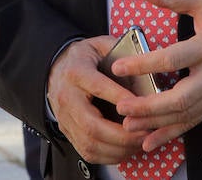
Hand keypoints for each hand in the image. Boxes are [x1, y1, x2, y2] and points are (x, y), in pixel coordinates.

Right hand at [46, 36, 147, 164]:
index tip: (143, 105)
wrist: (56, 68)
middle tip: (145, 134)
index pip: (98, 87)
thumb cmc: (84, 58)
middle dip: (122, 135)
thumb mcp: (100, 45)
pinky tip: (125, 149)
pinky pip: (87, 152)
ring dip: (118, 149)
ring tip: (139, 143)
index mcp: (76, 72)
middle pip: (92, 125)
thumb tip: (144, 67)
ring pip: (90, 143)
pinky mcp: (67, 131)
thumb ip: (120, 52)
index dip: (120, 98)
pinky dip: (109, 156)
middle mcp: (67, 97)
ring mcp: (65, 117)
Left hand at [111, 0, 201, 152]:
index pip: (173, 58)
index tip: (119, 66)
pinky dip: (171, 133)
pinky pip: (193, 122)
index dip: (145, 64)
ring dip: (156, 123)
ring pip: (186, 115)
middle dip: (149, 106)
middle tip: (121, 107)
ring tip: (128, 126)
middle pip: (180, 98)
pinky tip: (150, 140)